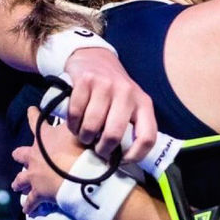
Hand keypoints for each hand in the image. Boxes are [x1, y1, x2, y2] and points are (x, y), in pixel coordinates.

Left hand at [11, 107, 86, 215]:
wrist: (80, 174)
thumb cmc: (84, 150)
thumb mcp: (83, 132)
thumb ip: (81, 126)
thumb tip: (89, 119)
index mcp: (44, 138)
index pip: (36, 121)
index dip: (33, 115)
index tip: (31, 110)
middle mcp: (34, 155)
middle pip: (20, 154)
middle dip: (21, 155)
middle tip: (21, 156)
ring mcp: (34, 175)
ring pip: (20, 179)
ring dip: (19, 182)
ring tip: (18, 186)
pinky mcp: (38, 193)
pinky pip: (31, 203)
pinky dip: (30, 207)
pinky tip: (29, 212)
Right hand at [62, 47, 154, 163]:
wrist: (95, 59)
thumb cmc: (114, 92)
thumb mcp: (130, 106)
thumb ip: (131, 127)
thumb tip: (121, 160)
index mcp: (144, 104)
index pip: (147, 137)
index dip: (135, 155)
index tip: (121, 161)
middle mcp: (127, 93)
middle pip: (114, 135)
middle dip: (102, 149)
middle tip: (97, 148)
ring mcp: (106, 85)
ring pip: (91, 126)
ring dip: (84, 137)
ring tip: (84, 134)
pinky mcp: (86, 80)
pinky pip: (75, 113)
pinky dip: (72, 123)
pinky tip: (75, 122)